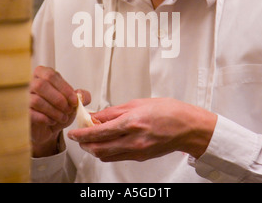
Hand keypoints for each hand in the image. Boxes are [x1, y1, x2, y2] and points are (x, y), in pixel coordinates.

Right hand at [29, 66, 90, 156]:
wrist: (47, 128)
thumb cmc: (58, 110)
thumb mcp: (72, 102)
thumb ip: (81, 96)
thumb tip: (82, 95)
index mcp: (42, 74)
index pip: (52, 75)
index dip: (65, 89)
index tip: (75, 101)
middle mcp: (30, 83)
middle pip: (42, 85)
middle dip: (59, 99)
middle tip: (68, 109)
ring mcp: (23, 98)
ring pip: (37, 100)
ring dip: (54, 111)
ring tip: (62, 117)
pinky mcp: (21, 112)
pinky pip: (31, 113)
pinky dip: (46, 118)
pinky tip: (52, 121)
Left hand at [67, 98, 216, 161]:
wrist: (188, 127)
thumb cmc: (168, 111)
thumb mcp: (138, 103)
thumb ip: (114, 111)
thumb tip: (97, 115)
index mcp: (132, 123)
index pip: (99, 132)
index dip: (82, 134)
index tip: (73, 132)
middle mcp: (133, 140)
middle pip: (98, 149)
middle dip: (84, 144)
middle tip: (79, 137)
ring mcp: (137, 151)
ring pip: (106, 156)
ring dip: (94, 149)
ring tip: (92, 138)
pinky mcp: (140, 157)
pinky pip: (117, 156)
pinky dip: (107, 151)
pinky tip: (107, 141)